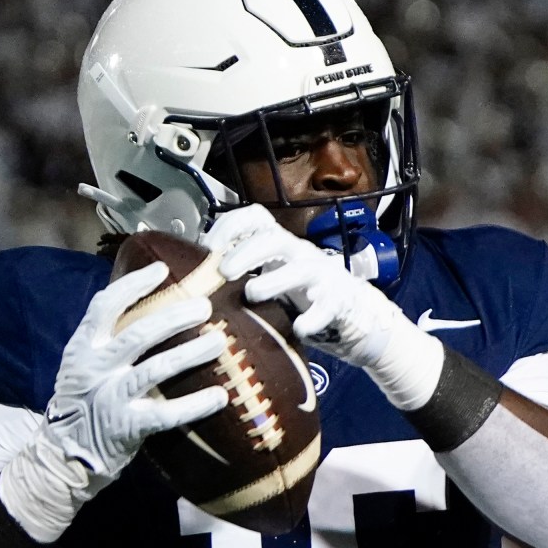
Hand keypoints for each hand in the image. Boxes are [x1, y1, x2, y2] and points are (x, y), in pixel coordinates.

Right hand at [46, 262, 230, 483]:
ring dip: (190, 353)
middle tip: (203, 306)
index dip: (134, 285)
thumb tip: (149, 312)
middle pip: (138, 334)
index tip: (162, 270)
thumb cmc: (81, 405)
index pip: (105, 306)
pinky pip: (166, 414)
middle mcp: (95, 368)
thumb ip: (106, 342)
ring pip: (155, 369)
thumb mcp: (81, 366)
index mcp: (82, 348)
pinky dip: (195, 405)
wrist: (62, 456)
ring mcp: (110, 398)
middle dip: (173, 316)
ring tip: (219, 341)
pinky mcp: (127, 426)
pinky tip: (219, 396)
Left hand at [208, 206, 441, 408]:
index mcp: (281, 246)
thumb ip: (243, 274)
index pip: (256, 218)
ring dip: (274, 279)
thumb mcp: (271, 278)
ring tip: (253, 294)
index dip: (230, 225)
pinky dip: (312, 318)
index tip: (208, 246)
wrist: (353, 315)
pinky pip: (327, 307)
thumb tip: (195, 275)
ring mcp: (322, 277)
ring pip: (301, 267)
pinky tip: (299, 329)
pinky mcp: (339, 303)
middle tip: (224, 270)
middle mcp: (301, 255)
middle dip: (247, 251)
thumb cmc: (302, 297)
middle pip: (275, 238)